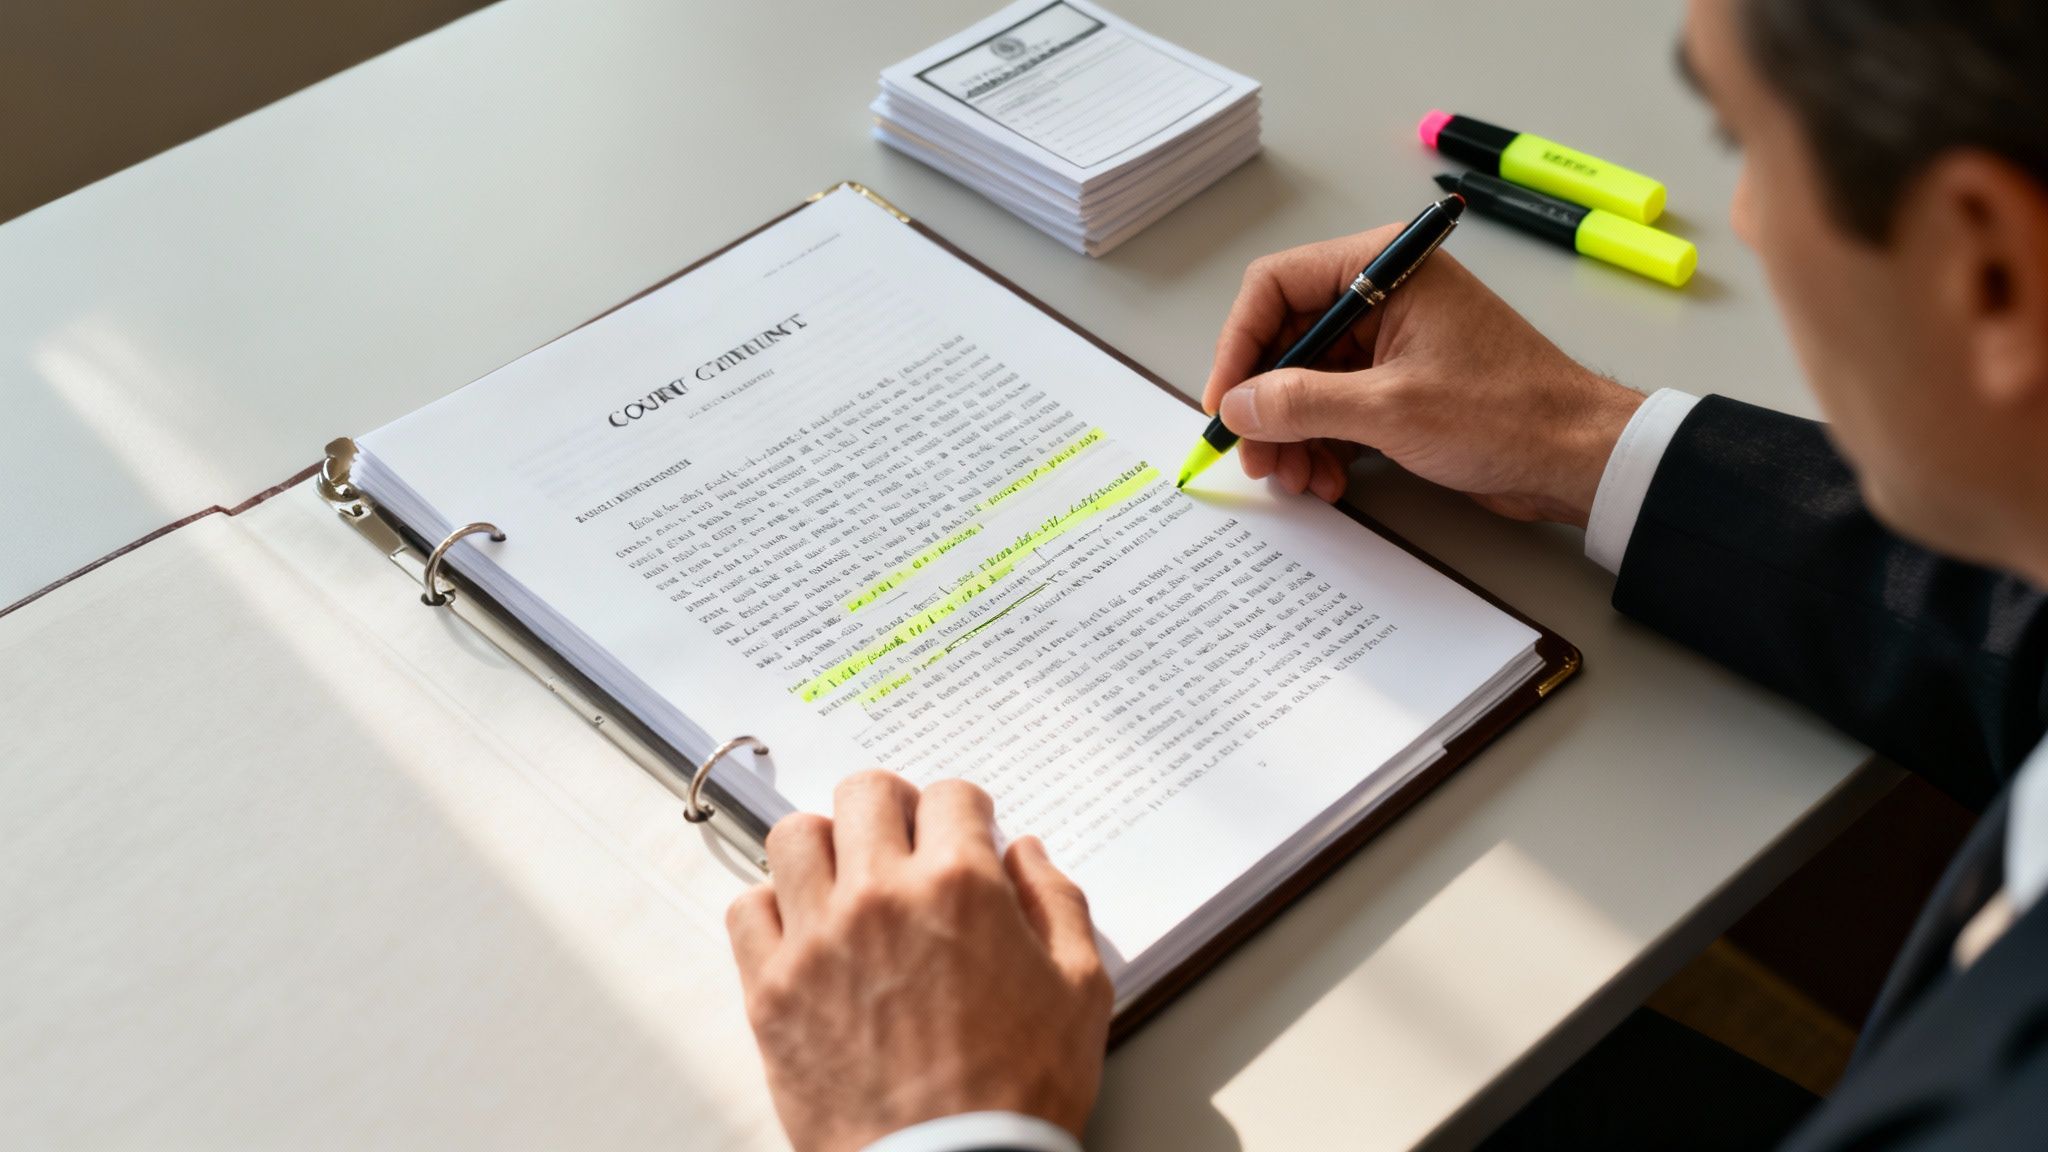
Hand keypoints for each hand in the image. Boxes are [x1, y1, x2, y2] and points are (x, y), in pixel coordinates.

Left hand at [727, 772, 1111, 1151]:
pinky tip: (804, 930)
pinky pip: (747, 909)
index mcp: (960, 886)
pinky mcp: (771, 990)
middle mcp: (880, 896)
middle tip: (907, 839)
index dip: (967, 812)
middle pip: (866, 792)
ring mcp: (816, 940)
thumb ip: (1057, 904)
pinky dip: (772, 908)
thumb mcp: (1080, 991)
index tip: (965, 833)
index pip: (951, 795)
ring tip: (847, 877)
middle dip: (895, 806)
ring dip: (826, 845)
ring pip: (795, 836)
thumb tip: (1025, 854)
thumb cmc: (1018, 1095)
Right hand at [1201, 224, 1646, 525]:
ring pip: (1307, 381)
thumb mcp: (1390, 409)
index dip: (1239, 346)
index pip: (1276, 286)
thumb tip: (1239, 405)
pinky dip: (1323, 444)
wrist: (1577, 458)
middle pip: (1287, 340)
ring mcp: (1392, 342)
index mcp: (1387, 268)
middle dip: (1266, 404)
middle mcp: (1385, 295)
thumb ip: (1302, 402)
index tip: (1226, 402)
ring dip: (1291, 433)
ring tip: (1296, 478)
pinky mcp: (1401, 385)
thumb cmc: (1509, 414)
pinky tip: (1327, 478)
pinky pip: (1336, 407)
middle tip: (1256, 457)